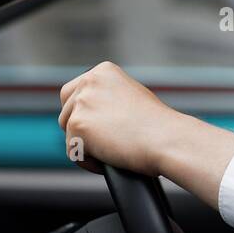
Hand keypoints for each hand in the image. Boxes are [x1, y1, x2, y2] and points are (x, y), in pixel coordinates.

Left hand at [58, 61, 172, 175]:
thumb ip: (109, 98)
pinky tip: (111, 158)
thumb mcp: (133, 97)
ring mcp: (81, 103)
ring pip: (69, 133)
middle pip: (66, 112)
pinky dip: (89, 161)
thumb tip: (95, 112)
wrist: (167, 139)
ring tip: (113, 150)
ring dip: (86, 146)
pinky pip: (73, 151)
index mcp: (103, 71)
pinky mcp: (78, 125)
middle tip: (106, 142)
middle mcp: (89, 82)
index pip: (73, 92)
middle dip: (81, 129)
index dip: (83, 113)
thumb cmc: (159, 126)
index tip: (99, 127)